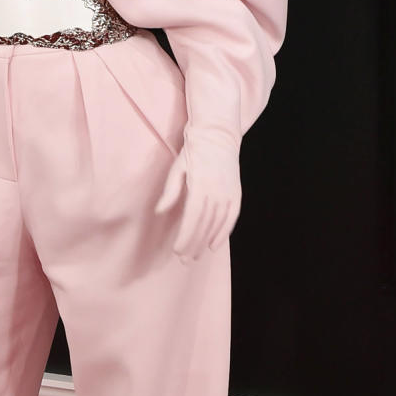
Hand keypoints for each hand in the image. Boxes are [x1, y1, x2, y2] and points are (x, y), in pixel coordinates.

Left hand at [153, 126, 240, 259]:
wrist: (218, 135)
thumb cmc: (193, 151)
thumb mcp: (177, 168)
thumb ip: (170, 191)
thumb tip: (159, 210)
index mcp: (200, 185)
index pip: (193, 218)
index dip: (186, 237)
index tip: (177, 250)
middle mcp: (217, 191)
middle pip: (205, 225)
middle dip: (194, 244)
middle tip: (185, 260)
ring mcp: (229, 192)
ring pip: (218, 224)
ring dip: (207, 242)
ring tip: (196, 255)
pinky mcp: (236, 192)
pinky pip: (231, 217)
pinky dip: (224, 233)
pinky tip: (215, 245)